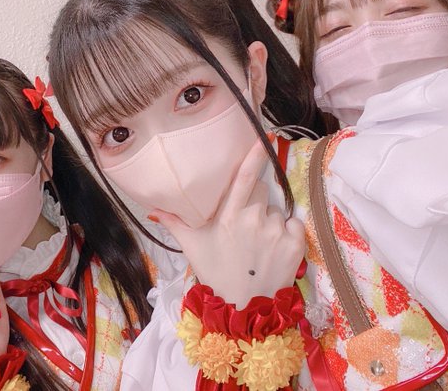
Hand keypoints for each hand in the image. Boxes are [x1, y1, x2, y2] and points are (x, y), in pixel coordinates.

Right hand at [150, 138, 304, 307]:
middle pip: (261, 192)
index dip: (253, 156)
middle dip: (255, 202)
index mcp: (228, 217)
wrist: (245, 308)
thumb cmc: (216, 273)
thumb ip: (174, 222)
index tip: (263, 138)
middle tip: (245, 225)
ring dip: (269, 221)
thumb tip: (152, 209)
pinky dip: (288, 232)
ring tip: (259, 243)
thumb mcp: (192, 246)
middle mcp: (253, 220)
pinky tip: (275, 248)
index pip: (243, 178)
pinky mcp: (295, 243)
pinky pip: (294, 224)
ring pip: (276, 211)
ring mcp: (276, 231)